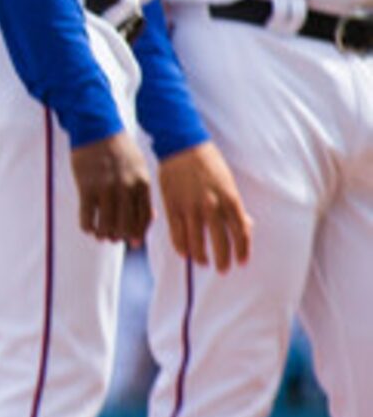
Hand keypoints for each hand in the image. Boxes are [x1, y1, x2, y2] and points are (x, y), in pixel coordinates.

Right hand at [68, 133, 154, 245]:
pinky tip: (87, 227)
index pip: (144, 216)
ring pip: (107, 223)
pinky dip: (88, 226)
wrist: (96, 128)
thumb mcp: (139, 167)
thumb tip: (148, 217)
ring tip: (99, 235)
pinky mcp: (86, 186)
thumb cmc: (118, 148)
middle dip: (120, 236)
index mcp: (142, 183)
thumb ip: (142, 191)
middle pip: (126, 223)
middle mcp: (126, 188)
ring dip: (103, 233)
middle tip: (113, 239)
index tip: (132, 241)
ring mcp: (106, 188)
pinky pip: (88, 215)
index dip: (138, 232)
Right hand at [156, 143, 251, 271]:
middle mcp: (212, 207)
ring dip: (201, 257)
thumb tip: (244, 226)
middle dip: (223, 260)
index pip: (241, 233)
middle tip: (223, 269)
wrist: (182, 146)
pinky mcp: (172, 207)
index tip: (242, 262)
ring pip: (197, 242)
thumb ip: (235, 207)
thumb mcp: (229, 183)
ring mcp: (191, 208)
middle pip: (220, 242)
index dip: (242, 251)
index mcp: (230, 200)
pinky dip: (181, 247)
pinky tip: (185, 253)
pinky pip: (177, 234)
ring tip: (202, 263)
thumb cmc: (209, 163)